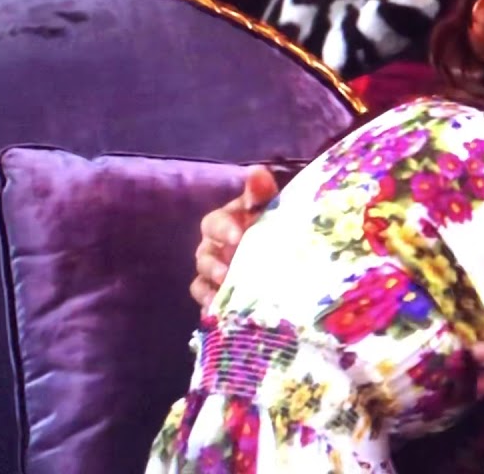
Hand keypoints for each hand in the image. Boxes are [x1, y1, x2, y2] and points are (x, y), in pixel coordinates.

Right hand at [189, 166, 276, 312]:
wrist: (281, 247)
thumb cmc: (268, 221)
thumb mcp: (267, 206)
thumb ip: (260, 192)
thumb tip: (256, 172)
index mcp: (222, 222)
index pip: (214, 223)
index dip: (224, 229)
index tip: (238, 236)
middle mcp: (212, 247)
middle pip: (204, 254)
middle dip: (214, 263)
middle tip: (228, 271)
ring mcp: (212, 271)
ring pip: (202, 278)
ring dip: (211, 286)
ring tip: (224, 293)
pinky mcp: (216, 292)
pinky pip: (205, 299)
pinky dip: (210, 304)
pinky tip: (219, 312)